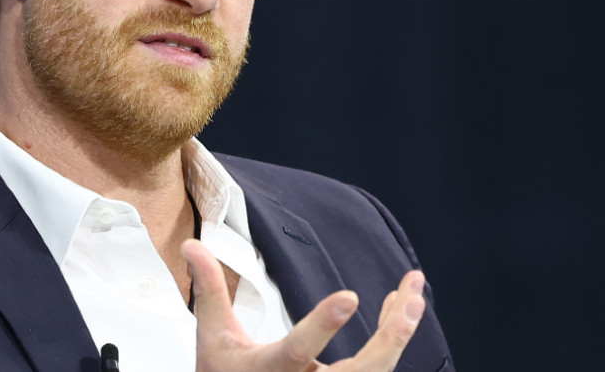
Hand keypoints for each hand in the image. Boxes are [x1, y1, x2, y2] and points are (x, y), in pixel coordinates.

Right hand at [183, 239, 425, 371]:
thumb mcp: (212, 336)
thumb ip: (209, 289)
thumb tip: (192, 246)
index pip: (297, 350)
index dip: (323, 326)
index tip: (350, 297)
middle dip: (391, 338)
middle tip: (410, 297)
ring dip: (399, 331)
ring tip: (412, 291)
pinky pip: (375, 370)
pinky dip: (390, 339)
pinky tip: (399, 310)